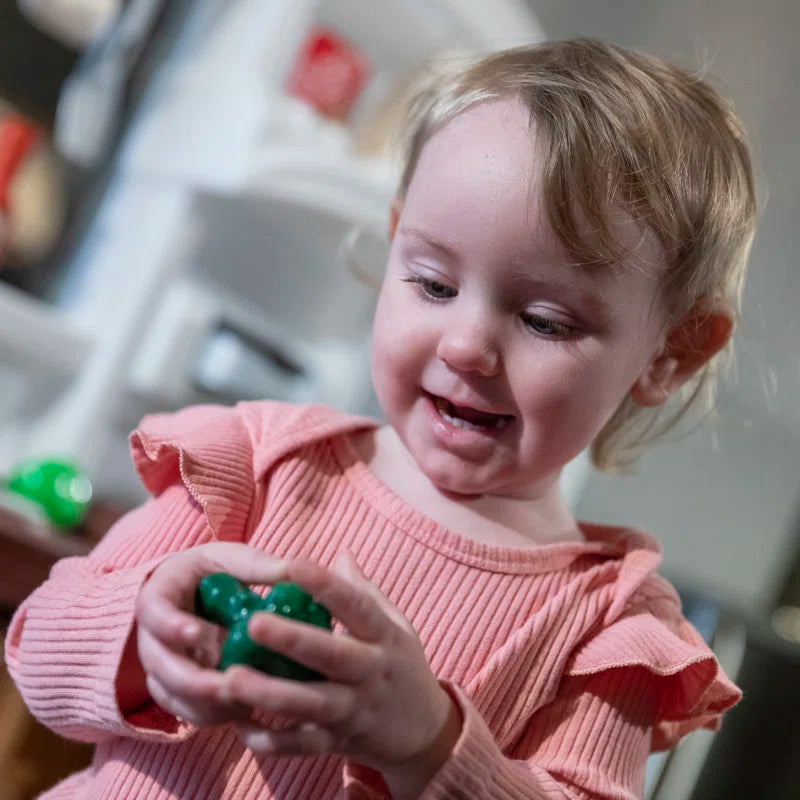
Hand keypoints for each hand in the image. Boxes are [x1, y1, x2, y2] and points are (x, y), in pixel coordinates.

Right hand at [133, 542, 287, 725]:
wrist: (192, 593)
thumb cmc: (210, 572)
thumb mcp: (228, 559)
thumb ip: (253, 565)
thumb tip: (291, 570)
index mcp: (159, 596)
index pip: (154, 612)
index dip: (172, 625)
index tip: (197, 633)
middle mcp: (151, 636)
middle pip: (160, 665)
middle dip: (193, 680)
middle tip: (227, 685)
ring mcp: (161, 667)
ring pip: (172, 695)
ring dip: (205, 704)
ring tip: (244, 704)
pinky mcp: (176, 690)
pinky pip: (186, 712)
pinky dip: (214, 716)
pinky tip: (246, 714)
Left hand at [228, 552, 460, 780]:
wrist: (425, 732)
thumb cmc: (401, 665)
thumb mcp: (395, 625)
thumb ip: (365, 592)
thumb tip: (340, 553)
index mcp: (383, 636)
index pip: (356, 605)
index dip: (326, 585)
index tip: (293, 564)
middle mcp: (370, 671)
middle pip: (330, 655)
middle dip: (291, 640)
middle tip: (252, 623)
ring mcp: (354, 710)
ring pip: (310, 704)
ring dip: (269, 693)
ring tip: (230, 678)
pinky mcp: (340, 742)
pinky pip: (303, 745)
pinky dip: (272, 742)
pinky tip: (241, 728)